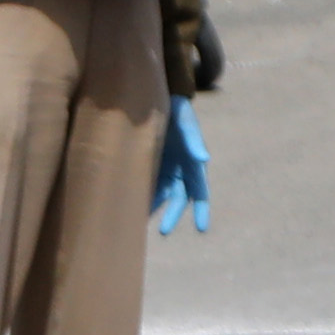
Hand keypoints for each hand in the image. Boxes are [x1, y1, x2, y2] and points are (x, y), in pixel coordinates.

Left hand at [149, 97, 211, 232]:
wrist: (158, 102)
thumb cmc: (177, 111)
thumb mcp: (186, 122)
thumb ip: (193, 139)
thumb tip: (204, 159)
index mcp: (193, 164)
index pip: (200, 192)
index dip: (201, 210)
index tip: (201, 228)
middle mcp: (181, 171)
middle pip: (178, 199)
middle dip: (172, 216)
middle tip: (164, 232)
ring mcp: (165, 170)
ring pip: (161, 196)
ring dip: (154, 209)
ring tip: (141, 222)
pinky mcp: (150, 167)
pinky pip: (147, 186)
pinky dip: (142, 197)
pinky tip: (130, 206)